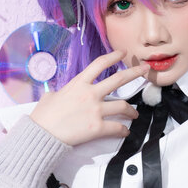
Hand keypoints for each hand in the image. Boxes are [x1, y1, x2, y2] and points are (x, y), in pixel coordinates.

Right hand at [30, 50, 148, 146]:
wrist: (42, 134)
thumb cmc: (43, 116)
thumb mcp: (50, 97)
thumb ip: (59, 93)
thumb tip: (58, 94)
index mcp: (78, 83)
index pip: (100, 64)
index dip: (113, 57)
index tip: (122, 53)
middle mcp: (90, 94)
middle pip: (119, 80)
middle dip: (135, 73)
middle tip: (145, 70)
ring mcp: (95, 110)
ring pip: (123, 106)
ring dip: (132, 110)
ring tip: (135, 114)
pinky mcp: (97, 128)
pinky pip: (116, 128)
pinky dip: (123, 130)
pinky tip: (125, 132)